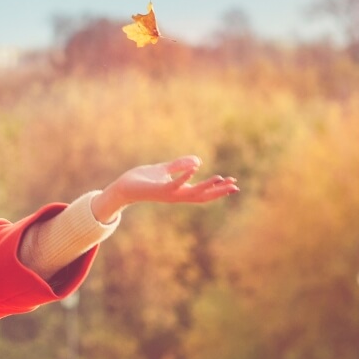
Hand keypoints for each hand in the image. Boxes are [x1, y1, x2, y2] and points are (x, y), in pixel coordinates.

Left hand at [94, 155, 238, 221]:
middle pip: (202, 196)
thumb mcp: (164, 169)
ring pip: (192, 193)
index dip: (218, 189)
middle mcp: (176, 195)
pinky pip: (174, 184)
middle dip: (219, 192)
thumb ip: (180, 165)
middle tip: (235, 186)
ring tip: (221, 178)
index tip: (234, 184)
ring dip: (206, 186)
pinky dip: (185, 177)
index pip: (203, 192)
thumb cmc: (143, 179)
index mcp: (179, 190)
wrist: (123, 187)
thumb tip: (198, 161)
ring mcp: (168, 194)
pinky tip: (195, 168)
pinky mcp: (158, 189)